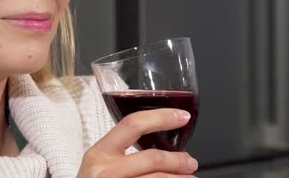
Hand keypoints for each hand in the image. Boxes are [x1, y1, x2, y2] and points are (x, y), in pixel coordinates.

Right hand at [78, 109, 198, 177]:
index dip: (161, 117)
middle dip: (179, 159)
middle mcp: (105, 171)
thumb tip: (162, 146)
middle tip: (191, 162)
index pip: (132, 124)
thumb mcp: (99, 164)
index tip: (182, 116)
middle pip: (153, 157)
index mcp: (98, 153)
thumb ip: (121, 152)